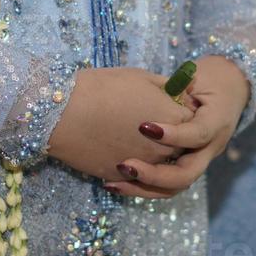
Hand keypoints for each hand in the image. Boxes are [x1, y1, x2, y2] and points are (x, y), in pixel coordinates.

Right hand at [48, 67, 194, 184]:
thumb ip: (167, 89)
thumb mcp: (141, 78)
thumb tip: (178, 92)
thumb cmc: (103, 88)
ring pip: (160, 166)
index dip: (181, 111)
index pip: (192, 120)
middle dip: (172, 137)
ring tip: (133, 138)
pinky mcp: (123, 177)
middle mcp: (167, 147)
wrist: (64, 113)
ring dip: (153, 156)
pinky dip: (132, 169)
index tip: (169, 104)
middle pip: (181, 147)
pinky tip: (119, 153)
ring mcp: (146, 166)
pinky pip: (136, 178)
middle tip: (152, 123)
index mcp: (176, 120)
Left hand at [105, 56, 249, 199]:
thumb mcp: (198, 75)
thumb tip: (161, 88)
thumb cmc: (208, 79)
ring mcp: (198, 161)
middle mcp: (210, 148)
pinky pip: (165, 185)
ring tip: (113, 183)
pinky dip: (141, 187)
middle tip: (124, 165)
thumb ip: (180, 85)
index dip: (173, 135)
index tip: (143, 127)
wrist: (227, 92)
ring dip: (142, 188)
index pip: (198, 135)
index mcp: (217, 123)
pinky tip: (114, 183)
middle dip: (154, 175)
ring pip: (174, 187)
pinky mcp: (185, 166)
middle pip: (186, 175)